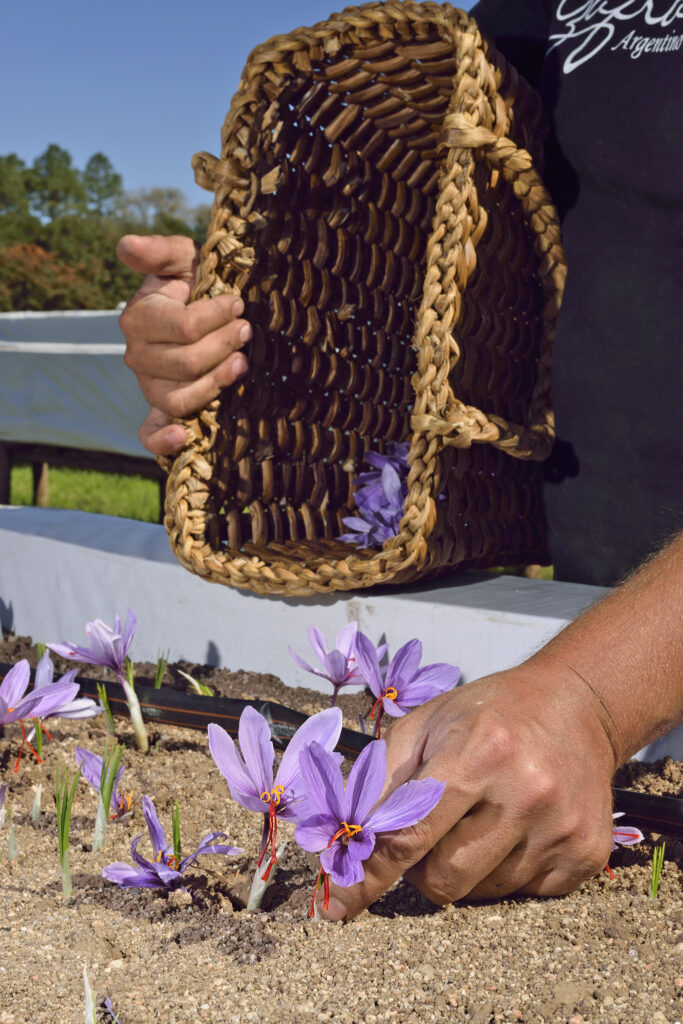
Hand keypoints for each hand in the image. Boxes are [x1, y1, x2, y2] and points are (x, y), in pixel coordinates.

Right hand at [117, 234, 251, 455]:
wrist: (201, 307)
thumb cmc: (193, 280)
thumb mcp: (181, 258)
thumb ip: (158, 252)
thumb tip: (126, 245)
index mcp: (138, 319)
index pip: (182, 329)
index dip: (214, 317)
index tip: (238, 303)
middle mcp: (137, 357)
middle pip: (186, 364)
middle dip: (223, 346)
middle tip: (247, 331)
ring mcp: (149, 386)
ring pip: (180, 398)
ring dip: (215, 384)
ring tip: (242, 364)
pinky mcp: (160, 409)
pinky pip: (151, 433)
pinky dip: (164, 440)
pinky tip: (185, 437)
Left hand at [322, 662, 615, 919]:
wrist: (575, 705)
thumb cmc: (488, 714)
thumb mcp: (426, 723)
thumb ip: (381, 779)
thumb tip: (345, 842)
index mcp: (479, 751)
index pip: (411, 834)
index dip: (369, 874)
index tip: (338, 905)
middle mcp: (526, 791)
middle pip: (444, 879)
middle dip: (422, 866)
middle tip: (432, 829)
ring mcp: (561, 828)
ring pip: (480, 894)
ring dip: (464, 867)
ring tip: (481, 818)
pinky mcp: (587, 855)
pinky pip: (522, 896)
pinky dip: (504, 872)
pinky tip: (516, 828)